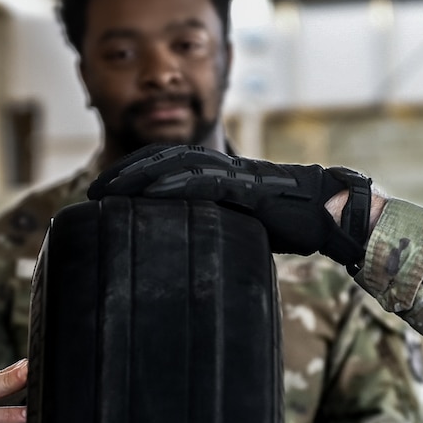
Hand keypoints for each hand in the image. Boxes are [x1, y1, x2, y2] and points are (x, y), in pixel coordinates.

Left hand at [87, 146, 371, 265]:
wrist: (331, 216)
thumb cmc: (292, 225)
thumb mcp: (244, 230)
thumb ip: (218, 234)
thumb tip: (192, 263)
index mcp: (218, 176)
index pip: (166, 166)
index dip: (131, 175)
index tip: (101, 193)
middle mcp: (222, 168)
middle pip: (161, 159)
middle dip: (124, 172)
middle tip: (92, 191)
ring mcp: (233, 175)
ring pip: (176, 164)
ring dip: (138, 175)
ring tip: (109, 190)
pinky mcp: (247, 187)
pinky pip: (205, 180)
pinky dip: (175, 183)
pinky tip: (150, 192)